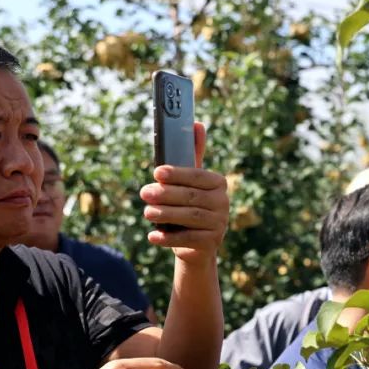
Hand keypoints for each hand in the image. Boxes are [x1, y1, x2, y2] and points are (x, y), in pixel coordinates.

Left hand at [140, 122, 228, 263]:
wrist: (195, 244)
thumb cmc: (188, 205)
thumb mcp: (190, 181)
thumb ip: (192, 155)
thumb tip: (197, 124)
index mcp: (218, 183)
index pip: (198, 175)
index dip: (177, 173)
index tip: (157, 172)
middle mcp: (223, 202)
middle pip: (191, 197)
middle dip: (166, 194)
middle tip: (145, 193)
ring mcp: (219, 223)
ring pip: (190, 216)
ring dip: (166, 214)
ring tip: (147, 212)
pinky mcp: (212, 243)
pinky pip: (188, 238)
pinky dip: (168, 237)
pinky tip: (153, 235)